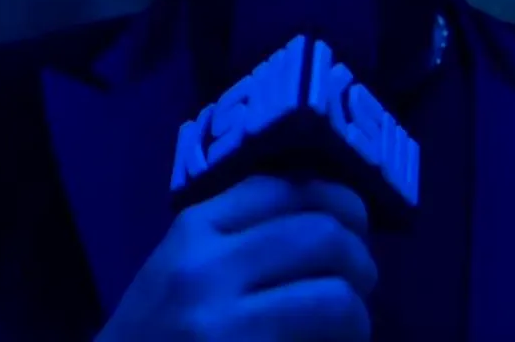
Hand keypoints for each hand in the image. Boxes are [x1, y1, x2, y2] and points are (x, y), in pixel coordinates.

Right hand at [98, 176, 376, 341]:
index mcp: (194, 228)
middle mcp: (208, 268)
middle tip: (359, 284)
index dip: (337, 200)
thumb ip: (240, 235)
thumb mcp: (180, 266)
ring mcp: (225, 325)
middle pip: (324, 234)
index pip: (285, 187)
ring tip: (347, 328)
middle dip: (360, 260)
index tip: (353, 225)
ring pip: (337, 297)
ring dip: (358, 315)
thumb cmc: (154, 335)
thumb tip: (331, 214)